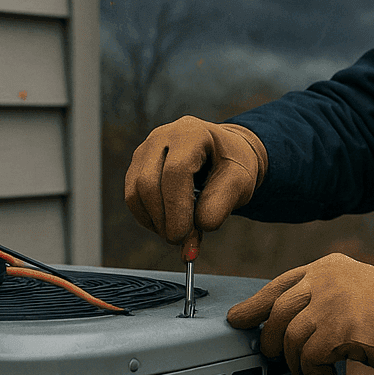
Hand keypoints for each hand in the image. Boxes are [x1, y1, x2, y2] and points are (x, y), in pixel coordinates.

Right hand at [124, 117, 266, 254]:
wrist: (222, 154)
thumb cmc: (232, 165)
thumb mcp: (240, 181)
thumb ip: (223, 202)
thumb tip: (201, 225)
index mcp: (192, 133)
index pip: (175, 172)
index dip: (176, 207)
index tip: (182, 235)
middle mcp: (163, 136)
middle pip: (149, 182)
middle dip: (162, 218)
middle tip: (180, 240)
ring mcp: (145, 149)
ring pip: (135, 191)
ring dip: (154, 221)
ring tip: (177, 233)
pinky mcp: (137, 165)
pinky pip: (132, 196)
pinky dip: (147, 217)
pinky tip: (167, 224)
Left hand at [227, 253, 373, 374]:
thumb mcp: (354, 286)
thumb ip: (323, 294)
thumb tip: (286, 322)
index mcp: (327, 267)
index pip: (279, 285)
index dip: (254, 305)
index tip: (238, 319)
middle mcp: (324, 280)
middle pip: (277, 312)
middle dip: (270, 340)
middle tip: (276, 357)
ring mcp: (330, 303)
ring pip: (289, 338)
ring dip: (295, 363)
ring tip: (310, 373)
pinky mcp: (337, 330)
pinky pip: (308, 358)